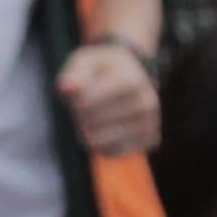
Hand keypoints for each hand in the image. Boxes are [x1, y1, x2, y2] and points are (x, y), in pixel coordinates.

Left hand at [55, 34, 161, 154]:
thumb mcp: (86, 63)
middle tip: (86, 106)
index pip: (87, 104)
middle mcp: (146, 103)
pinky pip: (112, 152)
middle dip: (81, 116)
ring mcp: (151, 123)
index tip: (79, 95)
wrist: (136, 75)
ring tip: (94, 117)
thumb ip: (74, 75)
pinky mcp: (151, 140)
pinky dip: (101, 144)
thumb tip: (66, 89)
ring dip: (88, 132)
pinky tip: (104, 130)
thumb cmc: (103, 70)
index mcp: (131, 81)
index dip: (74, 102)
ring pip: (99, 142)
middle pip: (92, 123)